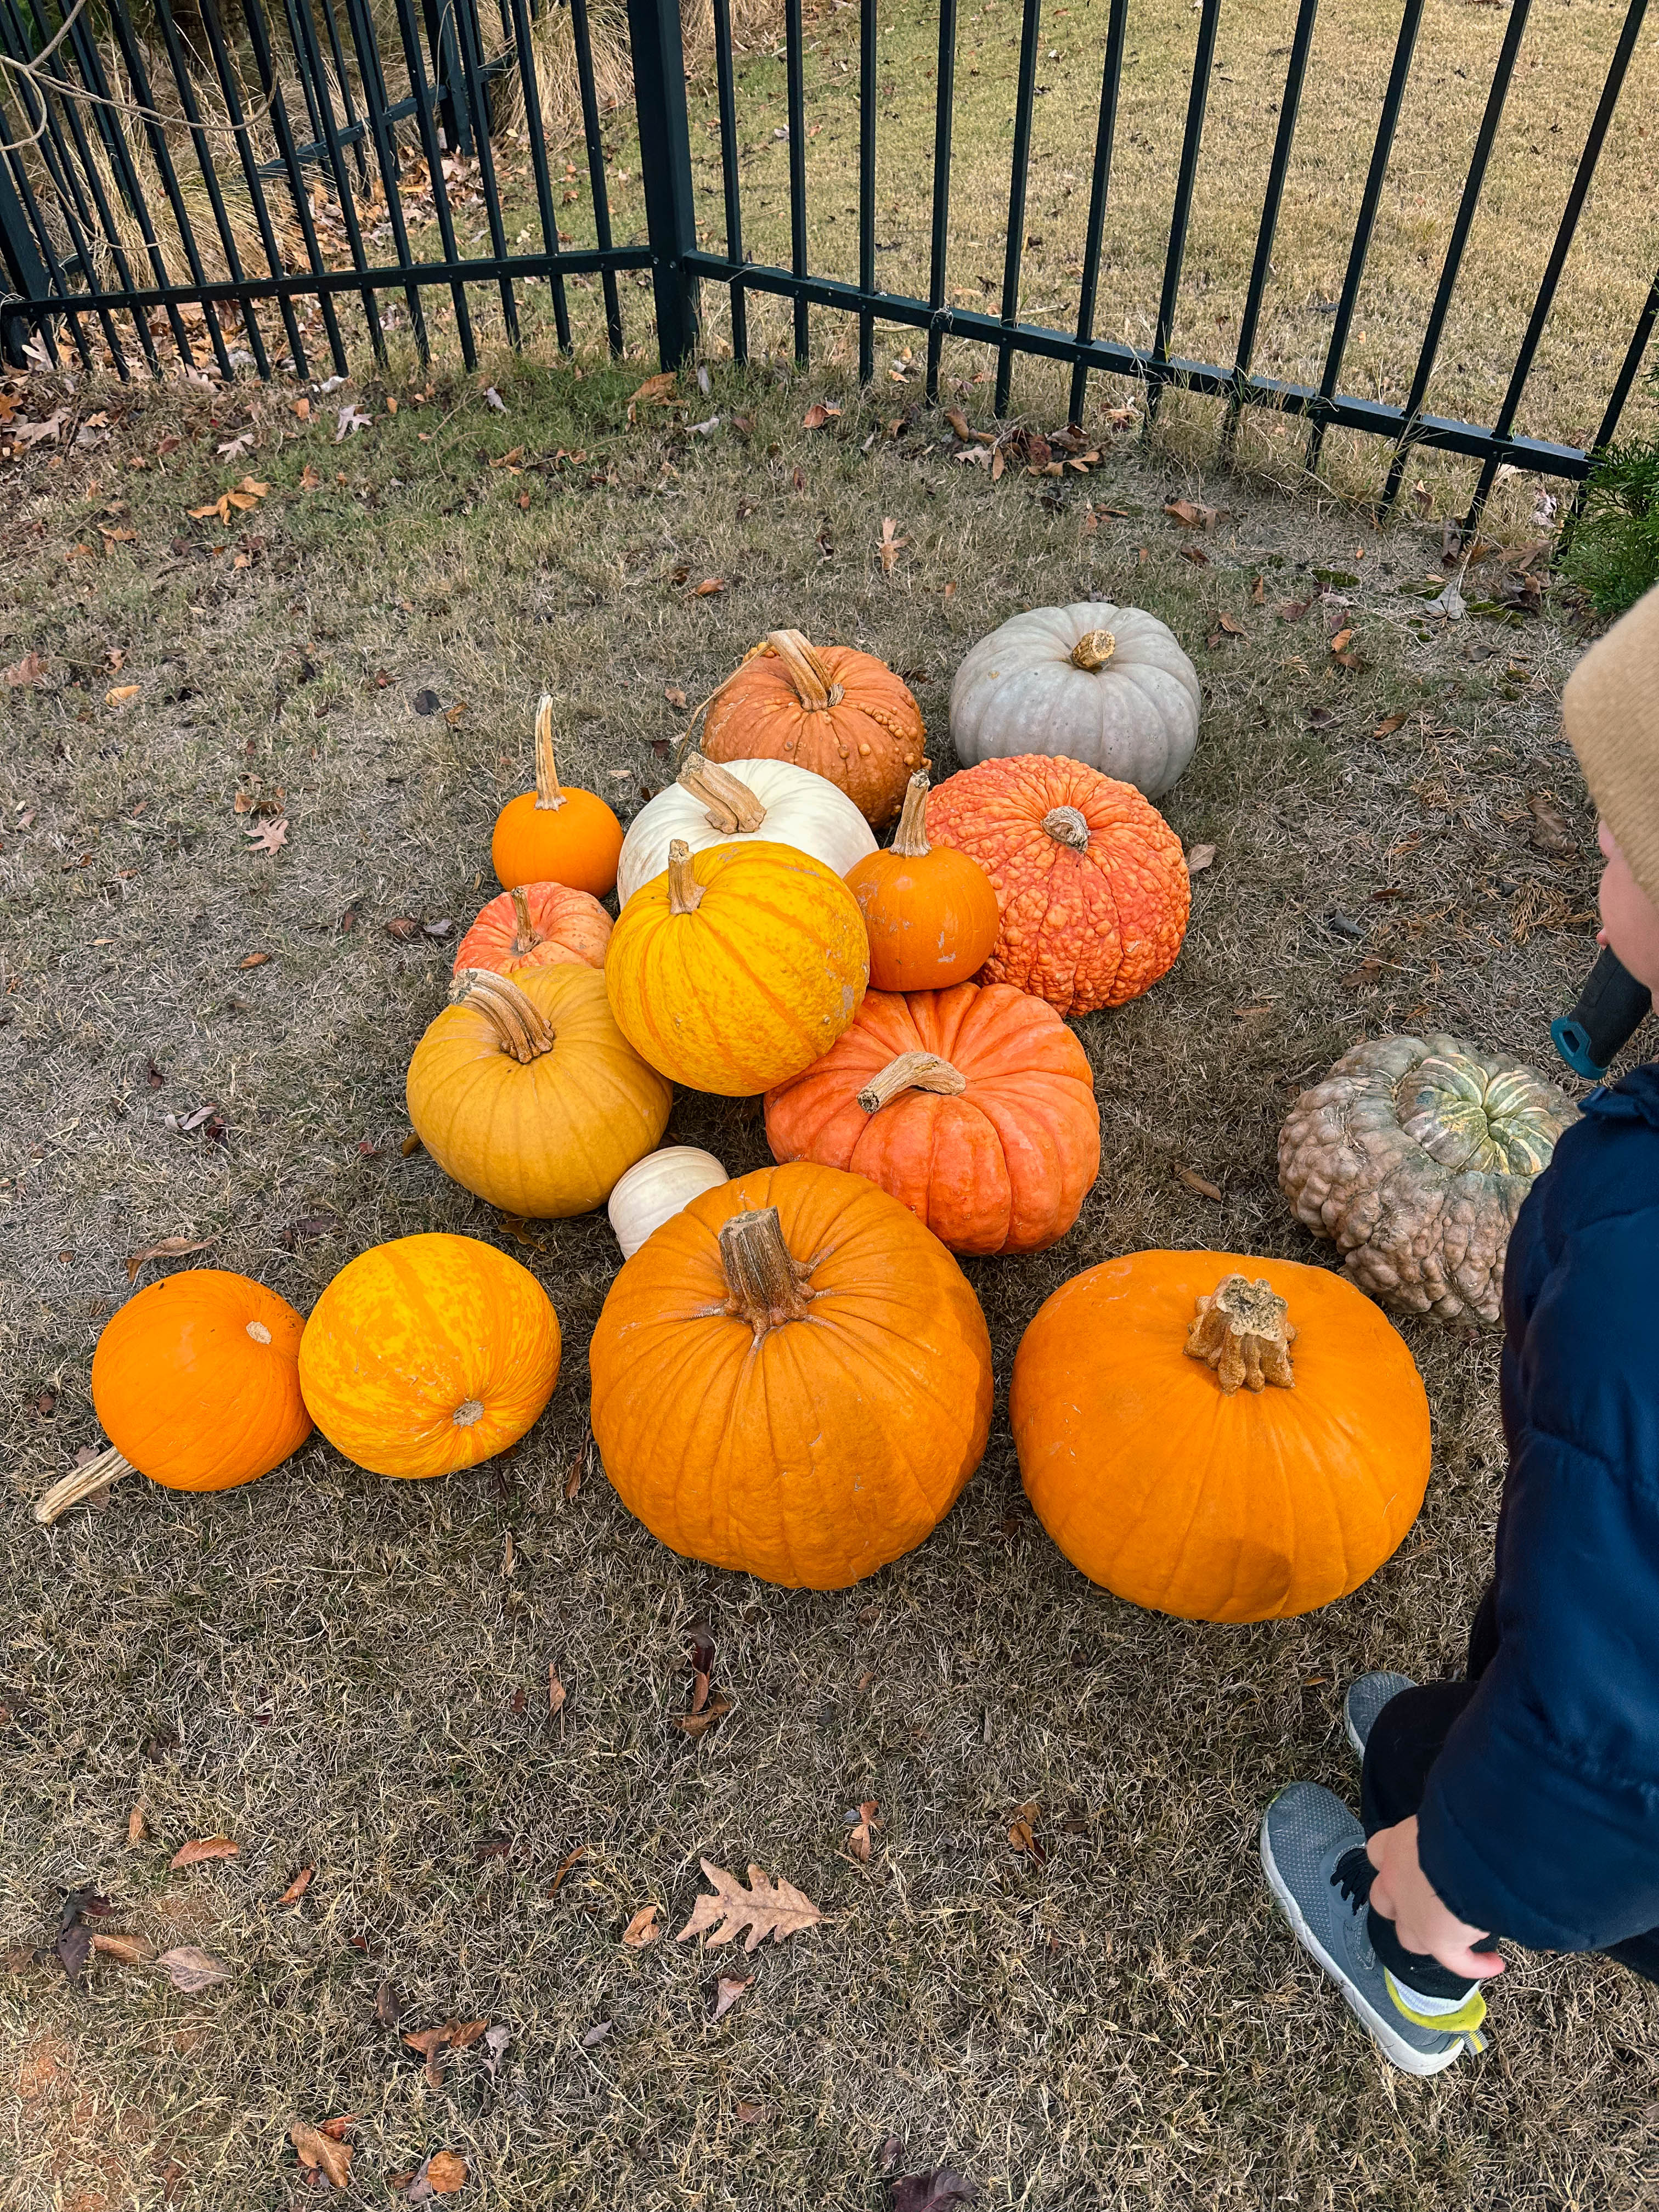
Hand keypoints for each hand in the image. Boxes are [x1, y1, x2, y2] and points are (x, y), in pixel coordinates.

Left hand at [1366, 1817, 1504, 1981]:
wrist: (1471, 1847)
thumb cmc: (1462, 1819)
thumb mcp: (1447, 1813)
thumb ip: (1448, 1825)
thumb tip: (1472, 1818)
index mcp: (1397, 1844)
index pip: (1380, 1852)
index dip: (1393, 1861)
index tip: (1415, 1863)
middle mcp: (1396, 1880)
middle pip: (1384, 1900)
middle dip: (1401, 1903)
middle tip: (1430, 1902)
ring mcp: (1413, 1914)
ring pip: (1409, 1936)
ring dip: (1428, 1936)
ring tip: (1456, 1934)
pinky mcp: (1437, 1939)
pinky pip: (1455, 1961)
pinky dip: (1474, 1964)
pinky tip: (1495, 1964)